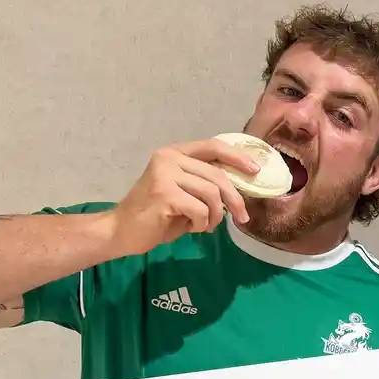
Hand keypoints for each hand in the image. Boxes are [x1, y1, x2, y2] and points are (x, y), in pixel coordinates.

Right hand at [108, 139, 259, 256]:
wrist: (122, 232)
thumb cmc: (156, 216)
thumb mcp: (185, 194)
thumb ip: (206, 185)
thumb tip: (240, 188)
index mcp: (175, 153)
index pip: (213, 146)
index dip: (237, 157)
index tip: (255, 170)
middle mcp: (169, 158)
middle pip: (217, 174)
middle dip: (235, 199)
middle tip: (242, 217)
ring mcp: (165, 174)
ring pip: (212, 193)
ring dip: (216, 216)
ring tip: (206, 226)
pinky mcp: (164, 193)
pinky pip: (200, 209)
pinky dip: (202, 223)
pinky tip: (191, 228)